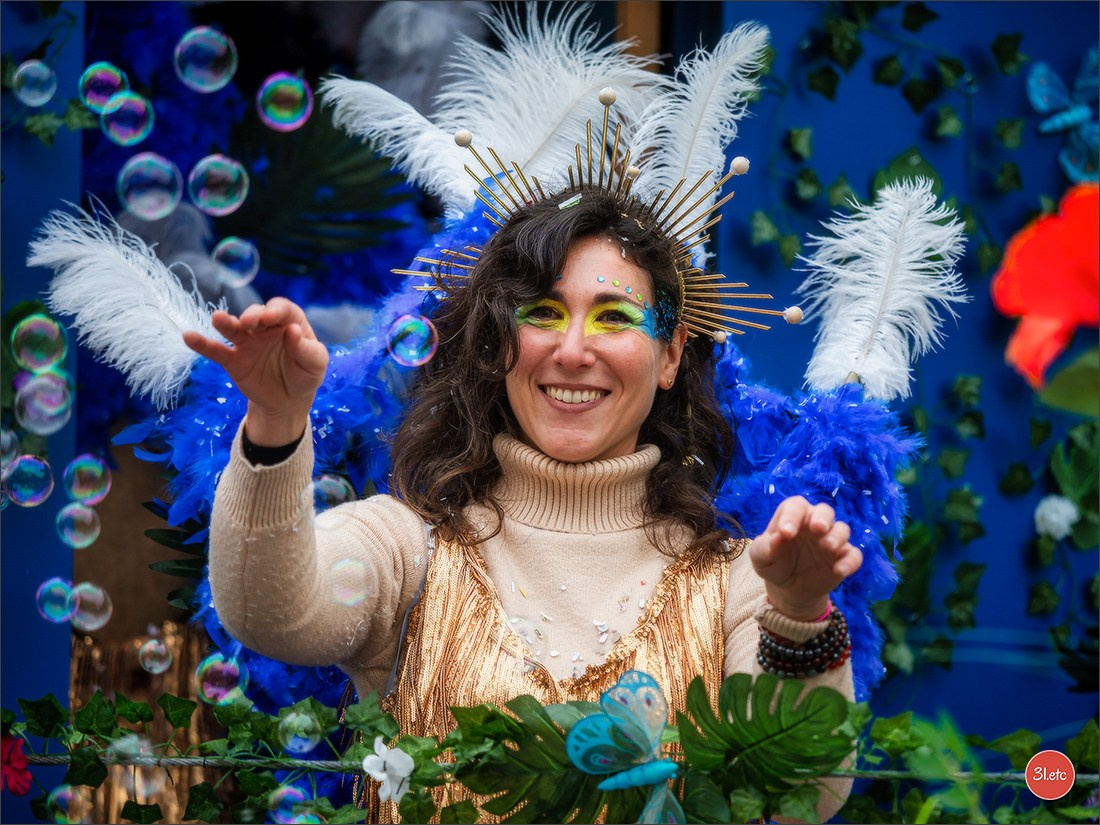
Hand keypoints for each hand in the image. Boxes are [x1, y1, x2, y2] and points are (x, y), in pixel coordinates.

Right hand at [182, 298, 327, 444]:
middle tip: (250, 323)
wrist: (288, 401)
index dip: (275, 310)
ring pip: (233, 328)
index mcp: (289, 323)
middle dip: (252, 315)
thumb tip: (293, 330)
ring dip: (226, 322)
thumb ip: (306, 349)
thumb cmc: (305, 375)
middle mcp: (265, 328)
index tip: (270, 318)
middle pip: (256, 314)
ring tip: (218, 319)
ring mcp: (247, 342)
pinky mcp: (232, 360)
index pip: (282, 309)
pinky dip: (202, 344)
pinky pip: (215, 350)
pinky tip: (188, 336)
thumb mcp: (315, 364)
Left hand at [748, 496, 862, 620]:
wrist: (789, 589)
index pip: (795, 507)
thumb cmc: (773, 565)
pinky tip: (839, 570)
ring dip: (837, 536)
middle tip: (817, 528)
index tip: (785, 533)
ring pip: (842, 529)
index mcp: (793, 517)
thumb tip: (778, 537)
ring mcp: (831, 540)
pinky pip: (853, 555)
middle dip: (822, 517)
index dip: (792, 516)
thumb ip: (766, 547)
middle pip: (824, 511)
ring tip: (827, 547)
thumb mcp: (761, 558)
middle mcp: (814, 524)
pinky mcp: (843, 558)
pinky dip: (850, 561)